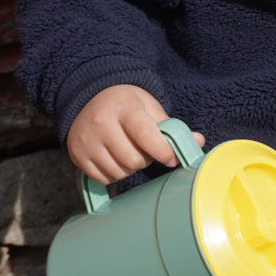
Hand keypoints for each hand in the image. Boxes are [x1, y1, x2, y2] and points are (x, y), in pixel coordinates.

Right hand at [66, 84, 204, 184]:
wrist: (91, 98)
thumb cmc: (128, 105)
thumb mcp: (151, 108)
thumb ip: (173, 128)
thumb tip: (199, 141)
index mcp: (126, 108)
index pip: (146, 136)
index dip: (163, 152)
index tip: (171, 158)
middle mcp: (102, 123)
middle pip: (133, 159)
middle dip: (146, 160)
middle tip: (146, 150)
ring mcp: (86, 139)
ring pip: (119, 171)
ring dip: (131, 168)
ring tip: (130, 152)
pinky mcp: (76, 154)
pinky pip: (103, 178)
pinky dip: (114, 174)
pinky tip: (116, 159)